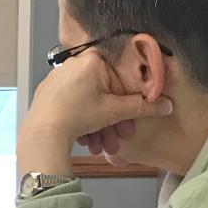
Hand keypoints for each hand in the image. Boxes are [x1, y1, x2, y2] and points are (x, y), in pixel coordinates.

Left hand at [18, 53, 171, 173]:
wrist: (42, 133)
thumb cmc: (75, 116)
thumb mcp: (114, 112)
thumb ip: (142, 107)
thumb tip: (165, 105)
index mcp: (91, 61)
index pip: (119, 79)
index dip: (128, 103)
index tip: (131, 119)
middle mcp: (73, 65)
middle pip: (103, 94)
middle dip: (112, 121)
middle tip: (118, 138)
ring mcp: (58, 79)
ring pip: (88, 103)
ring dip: (98, 127)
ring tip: (100, 146)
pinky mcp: (48, 93)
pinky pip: (72, 105)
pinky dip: (81, 122)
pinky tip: (85, 139)